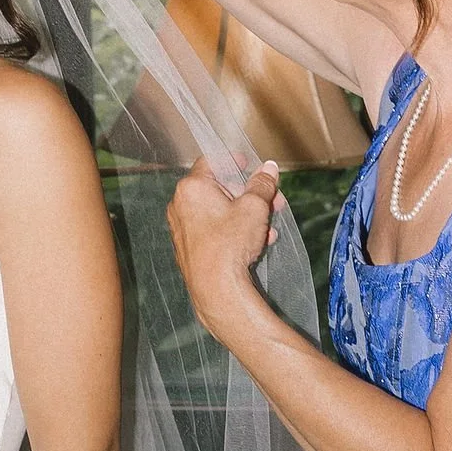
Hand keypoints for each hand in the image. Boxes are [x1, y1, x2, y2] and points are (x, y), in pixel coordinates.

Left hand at [167, 160, 280, 334]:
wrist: (216, 289)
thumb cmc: (230, 244)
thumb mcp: (255, 208)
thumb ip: (262, 184)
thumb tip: (269, 169)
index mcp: (192, 187)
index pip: (211, 161)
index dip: (233, 161)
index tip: (248, 164)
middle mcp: (180, 205)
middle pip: (218, 189)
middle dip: (248, 194)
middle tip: (271, 201)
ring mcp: (182, 228)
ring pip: (218, 212)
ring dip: (245, 215)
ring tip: (269, 226)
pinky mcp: (188, 248)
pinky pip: (213, 231)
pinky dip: (233, 231)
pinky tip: (256, 242)